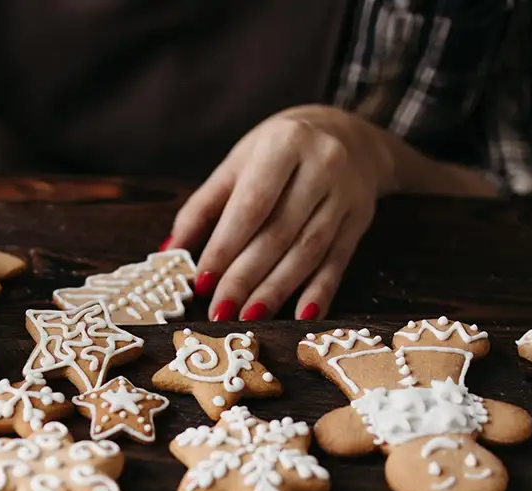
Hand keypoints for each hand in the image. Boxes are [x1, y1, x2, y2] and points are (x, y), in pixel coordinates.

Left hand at [167, 105, 394, 321]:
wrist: (347, 134)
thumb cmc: (278, 153)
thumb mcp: (237, 165)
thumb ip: (202, 208)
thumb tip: (171, 251)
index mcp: (284, 144)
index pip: (251, 206)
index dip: (225, 247)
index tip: (202, 282)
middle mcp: (322, 165)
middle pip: (279, 233)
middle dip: (246, 277)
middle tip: (221, 310)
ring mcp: (346, 194)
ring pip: (308, 251)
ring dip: (277, 290)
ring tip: (249, 316)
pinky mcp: (360, 219)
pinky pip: (338, 261)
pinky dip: (320, 292)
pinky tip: (302, 315)